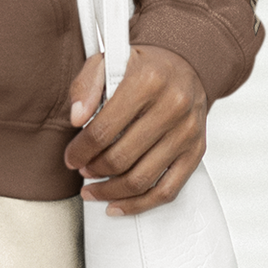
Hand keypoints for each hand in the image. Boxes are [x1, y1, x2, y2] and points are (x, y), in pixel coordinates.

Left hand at [63, 43, 208, 213]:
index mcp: (147, 82)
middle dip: (93, 171)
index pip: (103, 130)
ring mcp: (188, 132)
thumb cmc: (142, 68)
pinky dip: (140, 205)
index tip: (70, 158)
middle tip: (82, 171)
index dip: (80, 151)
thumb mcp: (108, 61)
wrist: (186, 66)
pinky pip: (167, 190)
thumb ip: (86, 85)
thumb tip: (76, 119)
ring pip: (142, 179)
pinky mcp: (197, 151)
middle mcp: (173, 106)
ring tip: (93, 190)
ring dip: (111, 192)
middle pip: (121, 158)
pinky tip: (117, 206)